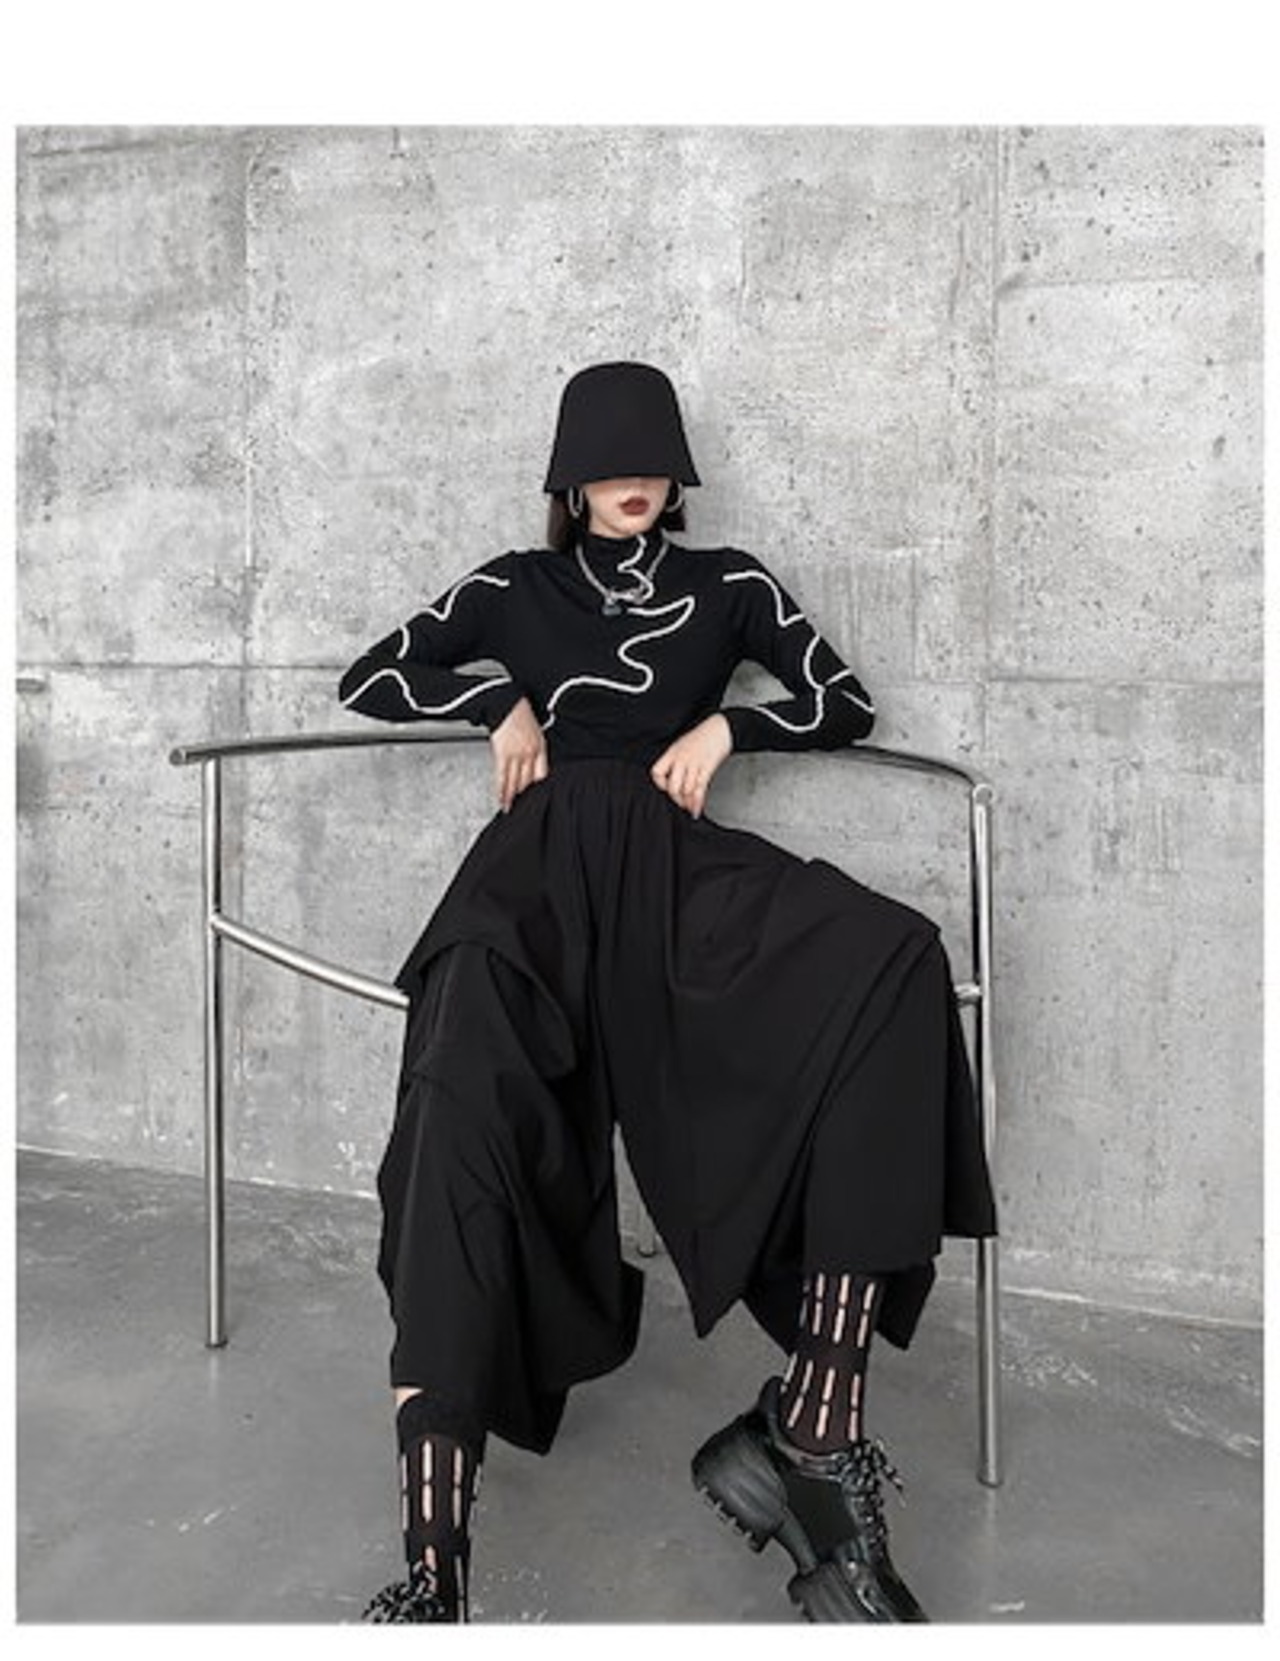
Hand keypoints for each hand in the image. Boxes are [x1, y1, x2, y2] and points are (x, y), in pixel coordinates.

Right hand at [489, 696, 548, 811]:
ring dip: (511, 797)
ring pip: (514, 782)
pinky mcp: (503, 753)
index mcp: (540, 747)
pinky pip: (502, 776)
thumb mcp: (534, 731)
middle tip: (520, 806)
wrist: (505, 703)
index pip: (541, 774)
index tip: (533, 796)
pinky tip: (500, 798)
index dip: (536, 787)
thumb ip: (534, 748)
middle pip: (528, 781)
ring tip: (508, 807)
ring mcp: (517, 754)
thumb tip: (528, 762)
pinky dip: (501, 790)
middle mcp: (530, 753)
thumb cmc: (518, 714)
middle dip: (523, 795)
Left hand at [650, 714, 732, 817]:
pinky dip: (698, 803)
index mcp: (672, 752)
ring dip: (688, 803)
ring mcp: (694, 764)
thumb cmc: (703, 736)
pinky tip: (697, 810)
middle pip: (672, 786)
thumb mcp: (682, 745)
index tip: (665, 789)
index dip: (660, 784)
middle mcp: (681, 759)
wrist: (720, 728)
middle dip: (676, 799)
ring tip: (690, 808)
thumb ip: (675, 760)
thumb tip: (674, 779)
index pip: (656, 772)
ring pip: (686, 790)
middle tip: (681, 803)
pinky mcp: (707, 767)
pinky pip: (700, 789)